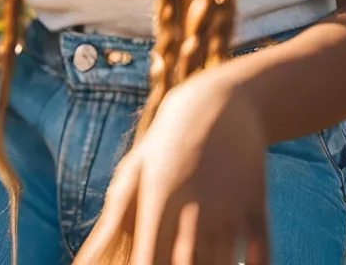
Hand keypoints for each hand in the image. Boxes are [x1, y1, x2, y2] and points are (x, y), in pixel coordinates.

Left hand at [75, 73, 269, 264]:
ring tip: (198, 262)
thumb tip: (86, 257)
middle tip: (176, 262)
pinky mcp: (257, 205)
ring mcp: (228, 206)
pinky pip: (260, 257)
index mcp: (158, 196)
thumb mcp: (137, 165)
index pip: (148, 259)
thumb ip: (116, 213)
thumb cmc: (170, 137)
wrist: (223, 98)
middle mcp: (193, 205)